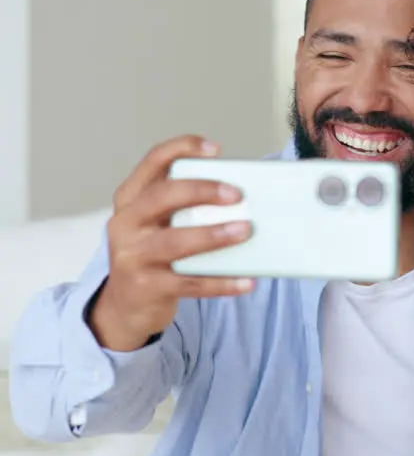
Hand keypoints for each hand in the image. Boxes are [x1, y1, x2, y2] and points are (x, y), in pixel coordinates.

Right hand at [91, 135, 252, 351]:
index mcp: (131, 200)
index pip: (152, 163)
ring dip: (213, 235)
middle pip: (161, 197)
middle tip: (236, 194)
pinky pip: (190, 283)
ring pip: (175, 242)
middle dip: (200, 191)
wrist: (126, 307)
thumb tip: (244, 198)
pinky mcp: (147, 287)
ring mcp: (132, 256)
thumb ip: (186, 208)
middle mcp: (125, 224)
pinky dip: (221, 282)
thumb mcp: (158, 225)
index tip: (214, 148)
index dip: (181, 150)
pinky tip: (246, 281)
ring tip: (245, 231)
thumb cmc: (153, 255)